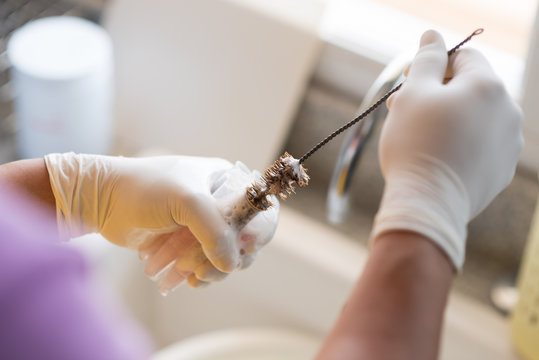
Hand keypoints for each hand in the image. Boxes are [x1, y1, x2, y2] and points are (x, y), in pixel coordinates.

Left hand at [45, 153, 278, 290]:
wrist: (102, 201)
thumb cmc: (143, 189)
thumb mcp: (186, 201)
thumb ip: (215, 230)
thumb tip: (232, 264)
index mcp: (226, 183)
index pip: (261, 209)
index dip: (257, 231)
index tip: (243, 245)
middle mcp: (220, 204)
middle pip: (247, 241)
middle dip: (226, 256)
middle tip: (202, 263)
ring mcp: (205, 227)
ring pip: (227, 259)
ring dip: (209, 269)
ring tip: (186, 272)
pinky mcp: (190, 246)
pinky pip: (209, 268)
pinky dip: (200, 276)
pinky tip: (184, 279)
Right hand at [372, 30, 522, 268]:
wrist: (428, 203)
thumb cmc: (416, 144)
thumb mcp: (414, 94)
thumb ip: (426, 59)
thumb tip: (432, 35)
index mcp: (487, 85)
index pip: (463, 57)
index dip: (432, 66)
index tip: (409, 84)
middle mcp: (508, 110)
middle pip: (470, 88)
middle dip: (437, 93)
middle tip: (405, 111)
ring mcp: (509, 143)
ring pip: (476, 117)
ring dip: (449, 118)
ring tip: (419, 137)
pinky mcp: (502, 170)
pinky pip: (480, 144)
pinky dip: (460, 143)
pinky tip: (437, 157)